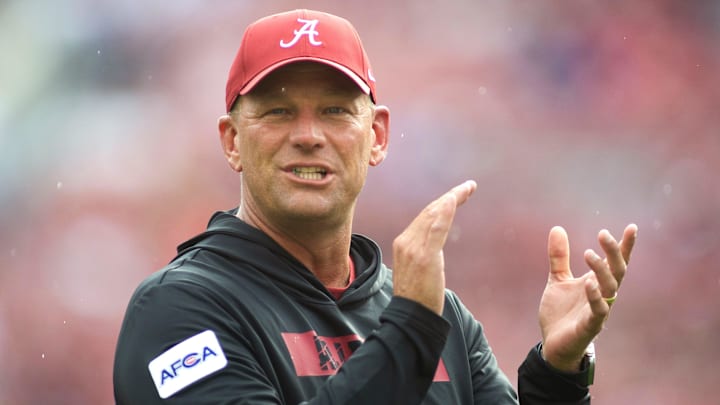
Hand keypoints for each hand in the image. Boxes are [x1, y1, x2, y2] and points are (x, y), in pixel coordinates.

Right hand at [392, 180, 476, 314]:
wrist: (411, 318)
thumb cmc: (417, 299)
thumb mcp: (417, 271)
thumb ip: (423, 255)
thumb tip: (433, 251)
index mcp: (403, 244)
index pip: (424, 217)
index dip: (441, 204)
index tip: (456, 196)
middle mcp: (405, 241)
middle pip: (429, 211)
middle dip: (450, 196)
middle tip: (468, 187)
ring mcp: (413, 247)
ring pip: (433, 214)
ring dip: (452, 198)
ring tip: (468, 188)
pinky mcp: (424, 255)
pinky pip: (435, 226)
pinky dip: (445, 210)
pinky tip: (455, 199)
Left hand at [538, 224, 637, 371]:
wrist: (553, 344)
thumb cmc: (561, 313)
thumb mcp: (558, 279)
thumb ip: (559, 256)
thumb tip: (557, 227)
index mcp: (597, 282)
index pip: (616, 262)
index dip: (624, 246)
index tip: (631, 227)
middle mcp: (603, 294)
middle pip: (617, 271)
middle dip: (613, 252)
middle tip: (603, 233)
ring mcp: (599, 310)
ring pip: (611, 288)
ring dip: (601, 270)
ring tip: (589, 253)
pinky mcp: (590, 326)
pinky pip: (598, 310)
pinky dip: (595, 296)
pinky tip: (588, 283)